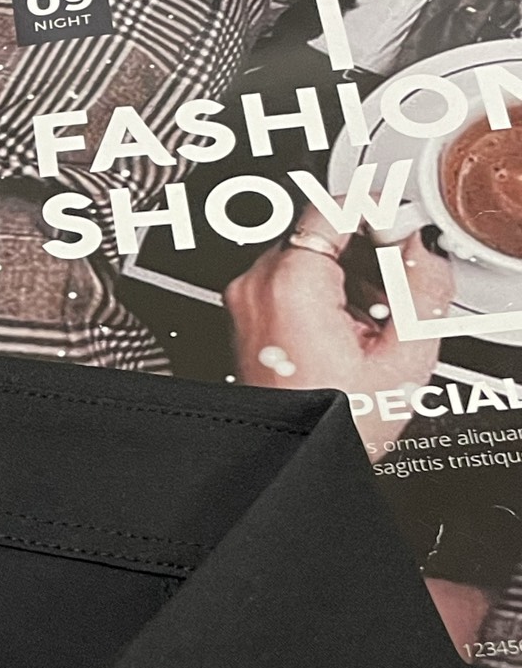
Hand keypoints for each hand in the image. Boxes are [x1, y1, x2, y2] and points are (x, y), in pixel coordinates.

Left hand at [223, 204, 452, 458]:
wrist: (293, 461)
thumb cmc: (334, 424)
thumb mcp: (402, 356)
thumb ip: (421, 285)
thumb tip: (423, 245)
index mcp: (290, 283)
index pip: (334, 206)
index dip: (378, 210)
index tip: (403, 226)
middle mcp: (255, 284)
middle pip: (320, 232)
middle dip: (367, 254)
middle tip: (395, 293)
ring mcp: (245, 301)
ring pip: (307, 258)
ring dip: (348, 277)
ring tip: (371, 324)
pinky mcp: (245, 317)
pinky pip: (290, 285)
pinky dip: (324, 296)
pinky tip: (347, 333)